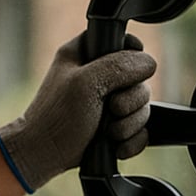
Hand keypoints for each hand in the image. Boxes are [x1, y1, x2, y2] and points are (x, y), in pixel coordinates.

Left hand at [0, 34, 155, 190]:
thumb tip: (148, 63)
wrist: (46, 155)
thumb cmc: (56, 117)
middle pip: (139, 78)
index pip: (121, 39)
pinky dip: (132, 140)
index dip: (131, 52)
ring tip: (109, 131)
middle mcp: (99, 75)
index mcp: (85, 53)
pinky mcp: (116, 126)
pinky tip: (116, 145)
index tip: (128, 70)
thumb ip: (119, 66)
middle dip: (131, 99)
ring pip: (142, 105)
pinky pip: (141, 129)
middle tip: (111, 108)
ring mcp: (109, 102)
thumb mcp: (86, 82)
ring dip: (130, 123)